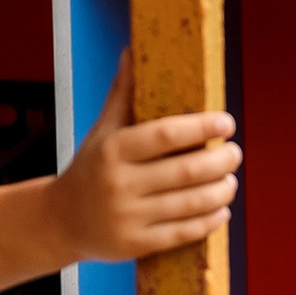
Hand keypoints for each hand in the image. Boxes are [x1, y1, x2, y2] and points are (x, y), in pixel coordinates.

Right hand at [56, 51, 239, 262]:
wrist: (60, 221)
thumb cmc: (90, 168)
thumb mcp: (102, 131)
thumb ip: (122, 94)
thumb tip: (132, 50)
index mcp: (113, 150)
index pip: (165, 135)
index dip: (201, 127)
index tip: (226, 122)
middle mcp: (119, 184)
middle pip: (185, 172)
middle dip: (220, 161)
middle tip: (236, 153)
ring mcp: (127, 217)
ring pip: (189, 204)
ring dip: (220, 191)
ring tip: (231, 180)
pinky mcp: (135, 244)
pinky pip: (182, 233)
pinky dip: (208, 221)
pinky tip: (221, 209)